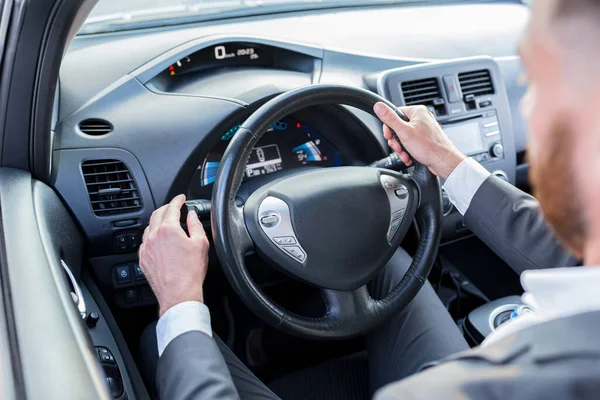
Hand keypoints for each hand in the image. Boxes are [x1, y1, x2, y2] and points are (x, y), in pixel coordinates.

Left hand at [139, 194, 209, 316]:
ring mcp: (146, 248)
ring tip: (167, 223)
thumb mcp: (201, 243)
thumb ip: (195, 225)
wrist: (178, 293)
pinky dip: (152, 236)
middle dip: (166, 208)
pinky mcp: (143, 259)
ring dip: (158, 221)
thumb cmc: (190, 272)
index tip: (181, 198)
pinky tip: (159, 240)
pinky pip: (145, 242)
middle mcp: (154, 236)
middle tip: (174, 207)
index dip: (177, 200)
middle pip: (157, 214)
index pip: (172, 207)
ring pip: (149, 227)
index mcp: (168, 229)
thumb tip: (191, 215)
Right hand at [373, 103, 466, 178]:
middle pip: (398, 127)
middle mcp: (421, 119)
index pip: (395, 114)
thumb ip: (390, 119)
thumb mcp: (404, 132)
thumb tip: (378, 106)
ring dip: (401, 149)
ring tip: (405, 154)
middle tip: (399, 147)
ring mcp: (423, 130)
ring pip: (403, 138)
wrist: (443, 162)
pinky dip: (408, 152)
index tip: (389, 136)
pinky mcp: (424, 140)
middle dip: (396, 141)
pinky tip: (410, 157)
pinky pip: (410, 144)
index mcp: (417, 112)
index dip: (389, 127)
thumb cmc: (429, 147)